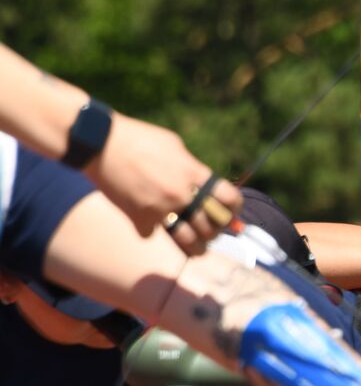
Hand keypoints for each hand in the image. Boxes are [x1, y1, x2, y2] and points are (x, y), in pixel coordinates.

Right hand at [90, 113, 241, 253]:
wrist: (101, 143)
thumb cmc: (139, 138)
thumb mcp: (175, 146)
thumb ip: (191, 167)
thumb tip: (201, 182)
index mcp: (195, 173)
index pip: (229, 198)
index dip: (234, 208)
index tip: (232, 212)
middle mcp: (183, 194)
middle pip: (212, 225)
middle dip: (215, 230)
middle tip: (212, 231)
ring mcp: (161, 209)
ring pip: (189, 241)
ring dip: (195, 245)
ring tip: (197, 247)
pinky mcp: (139, 219)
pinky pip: (152, 235)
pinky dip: (150, 232)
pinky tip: (148, 224)